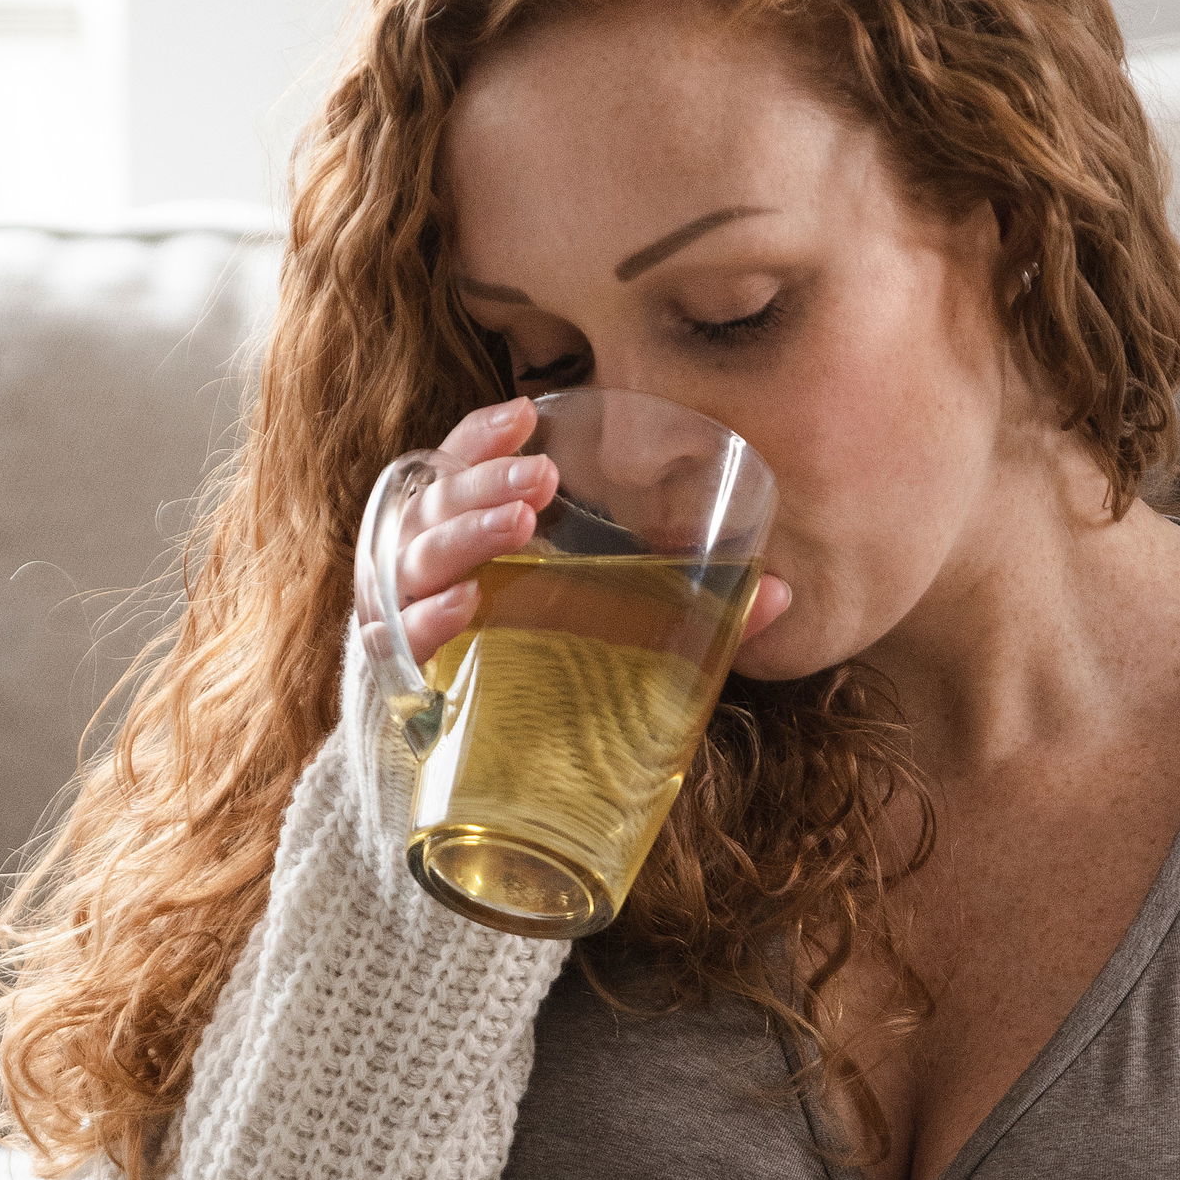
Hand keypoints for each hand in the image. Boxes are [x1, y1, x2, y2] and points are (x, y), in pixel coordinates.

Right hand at [392, 394, 794, 671]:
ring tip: (520, 525)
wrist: (476, 761)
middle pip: (438, 502)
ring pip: (415, 558)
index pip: (457, 461)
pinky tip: (465, 609)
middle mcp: (423, 560)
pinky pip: (396, 640)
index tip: (524, 417)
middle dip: (486, 482)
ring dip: (466, 536)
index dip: (482, 435)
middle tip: (540, 480)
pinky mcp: (396, 673)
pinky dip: (426, 622)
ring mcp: (401, 612)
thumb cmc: (544, 662)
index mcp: (464, 527)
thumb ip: (687, 602)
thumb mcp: (612, 620)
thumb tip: (783, 593)